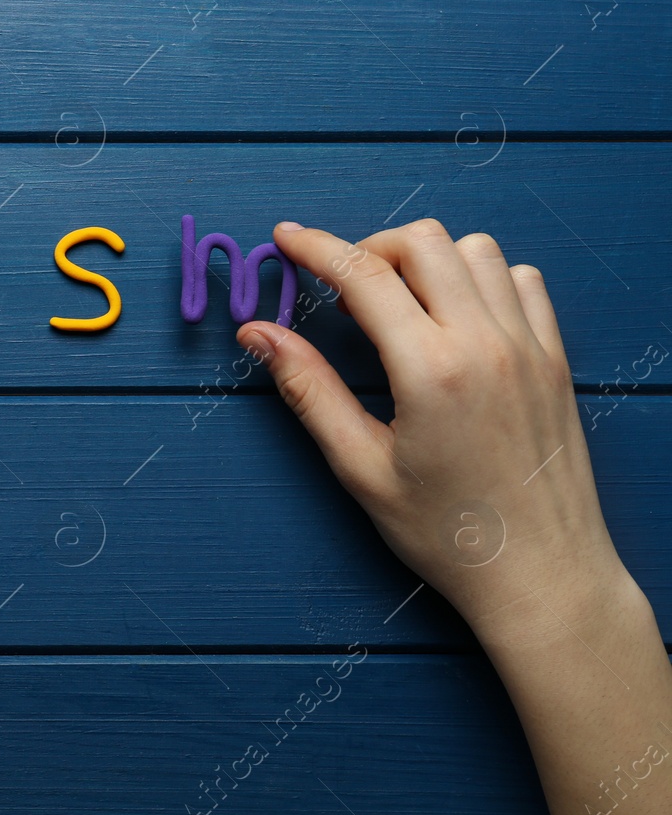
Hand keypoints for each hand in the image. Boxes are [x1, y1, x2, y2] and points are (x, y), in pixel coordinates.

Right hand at [236, 219, 629, 634]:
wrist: (540, 575)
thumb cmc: (447, 534)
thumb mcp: (360, 467)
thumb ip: (307, 389)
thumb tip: (258, 332)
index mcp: (431, 369)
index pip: (364, 274)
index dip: (315, 248)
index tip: (285, 239)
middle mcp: (486, 343)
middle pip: (422, 242)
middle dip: (370, 249)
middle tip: (341, 291)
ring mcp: (529, 347)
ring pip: (476, 251)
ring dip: (427, 260)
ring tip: (398, 305)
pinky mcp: (555, 360)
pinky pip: (522, 281)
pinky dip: (482, 279)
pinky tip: (455, 318)